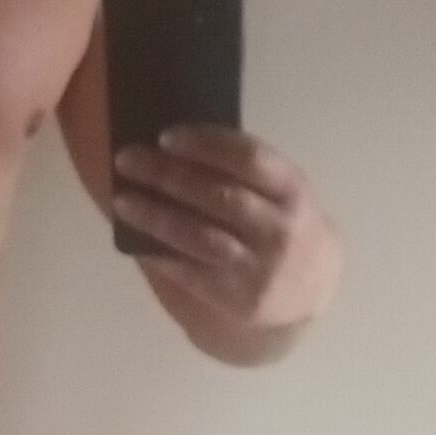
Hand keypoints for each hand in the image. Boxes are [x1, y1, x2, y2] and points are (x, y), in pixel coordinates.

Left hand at [112, 125, 342, 329]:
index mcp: (293, 190)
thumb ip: (241, 171)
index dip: (206, 144)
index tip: (165, 137)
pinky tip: (136, 240)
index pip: (248, 158)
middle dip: (167, 174)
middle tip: (126, 159)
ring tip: (122, 201)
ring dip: (156, 216)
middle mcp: (281, 227)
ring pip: (200, 236)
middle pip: (218, 195)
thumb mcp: (280, 192)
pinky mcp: (240, 297)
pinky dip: (160, 253)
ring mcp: (262, 266)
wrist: (312, 287)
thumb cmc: (280, 222)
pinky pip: (192, 272)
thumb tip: (170, 146)